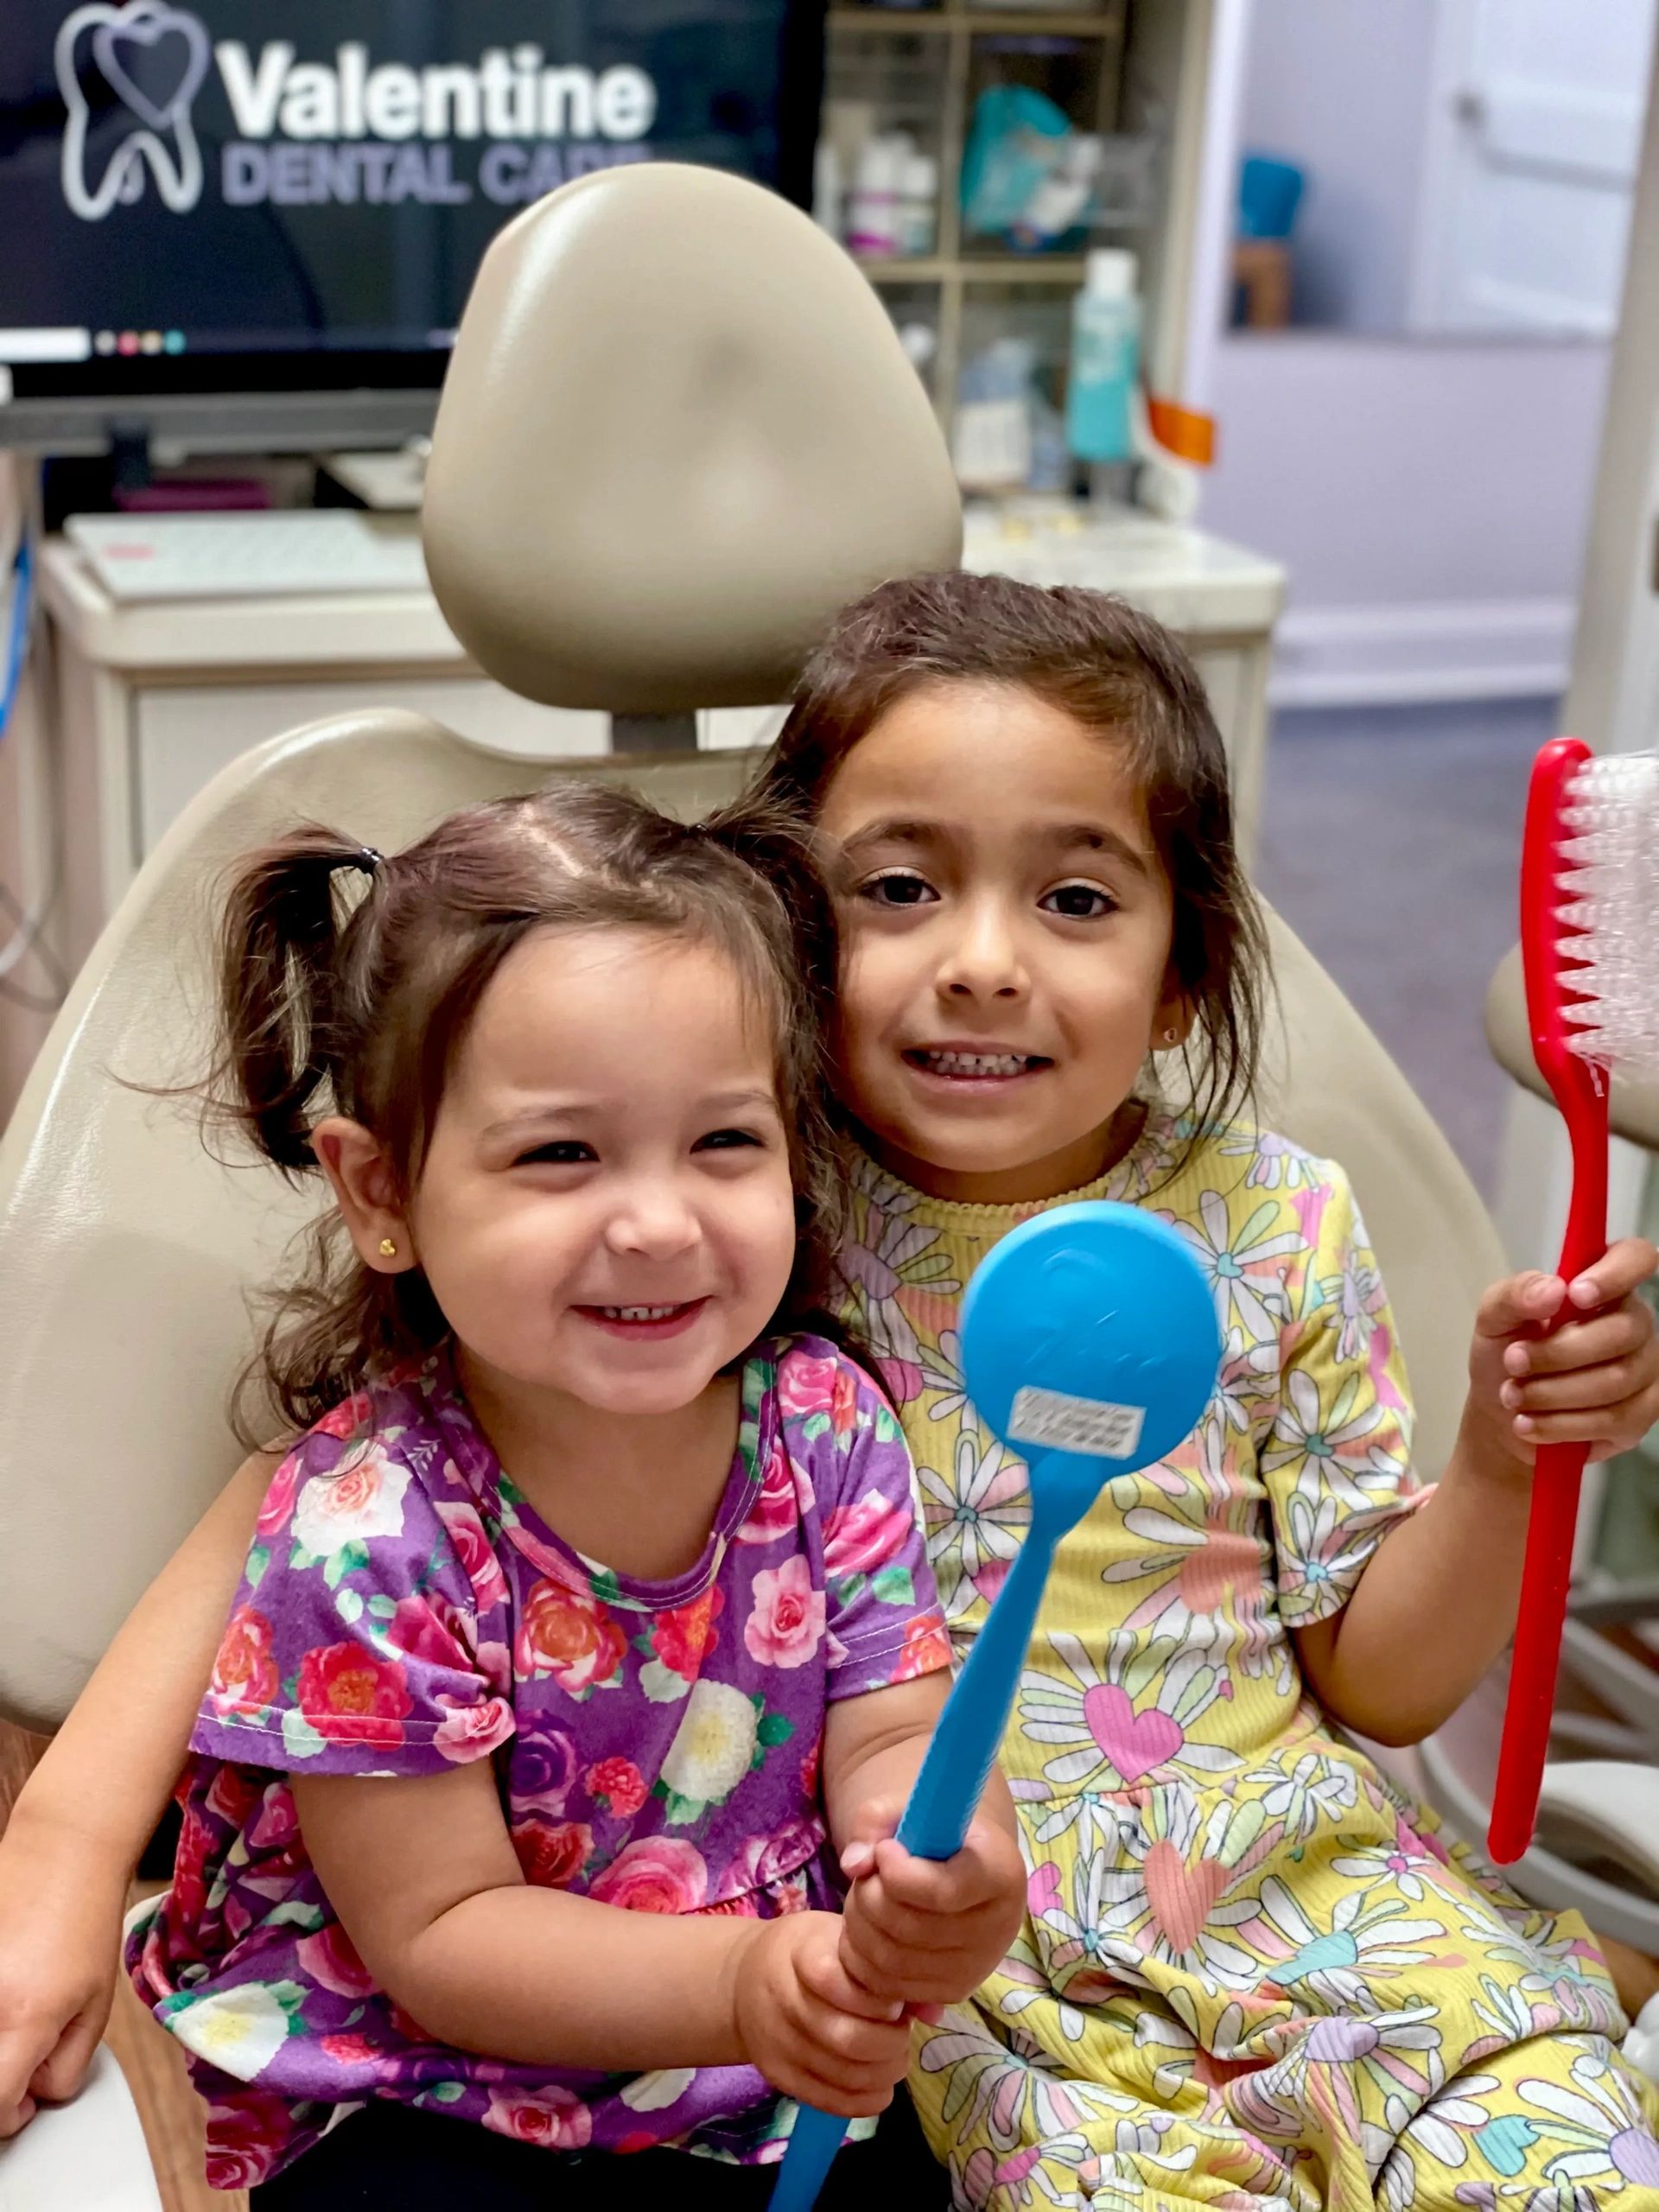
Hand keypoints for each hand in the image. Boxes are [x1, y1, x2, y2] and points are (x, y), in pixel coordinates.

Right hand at [0, 1814, 127, 2138]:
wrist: (61, 1855)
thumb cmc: (85, 1921)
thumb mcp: (97, 2004)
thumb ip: (67, 2064)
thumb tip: (35, 2096)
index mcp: (25, 2017)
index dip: (12, 2114)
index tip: (25, 2099)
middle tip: (22, 2058)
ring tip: (15, 2012)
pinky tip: (6, 1989)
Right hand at [728, 1912, 911, 2117]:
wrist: (744, 1982)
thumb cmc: (806, 1952)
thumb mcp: (840, 1938)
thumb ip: (885, 1966)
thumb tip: (935, 2010)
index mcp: (799, 1953)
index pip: (837, 1980)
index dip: (877, 1997)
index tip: (895, 1996)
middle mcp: (784, 2000)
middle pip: (846, 2037)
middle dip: (890, 2042)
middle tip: (902, 2032)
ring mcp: (778, 2043)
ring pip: (843, 2075)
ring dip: (883, 2072)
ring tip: (894, 2056)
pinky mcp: (779, 2077)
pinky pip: (829, 2101)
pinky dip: (865, 2101)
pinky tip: (880, 2084)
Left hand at [836, 1798, 1024, 2013]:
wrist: (967, 1868)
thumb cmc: (939, 1832)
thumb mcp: (912, 1809)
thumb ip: (876, 1821)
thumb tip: (854, 1864)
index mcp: (1001, 1872)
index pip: (942, 1891)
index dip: (898, 1873)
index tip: (885, 1850)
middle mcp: (999, 1926)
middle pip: (910, 1927)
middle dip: (869, 1895)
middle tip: (868, 1873)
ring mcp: (977, 1966)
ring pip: (893, 1959)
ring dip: (860, 1924)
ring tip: (865, 1895)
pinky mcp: (953, 1991)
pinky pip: (889, 1985)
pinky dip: (862, 1956)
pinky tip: (867, 1925)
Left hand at [1467, 1239, 1658, 1470]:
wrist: (1503, 1413)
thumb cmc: (1507, 1352)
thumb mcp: (1493, 1318)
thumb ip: (1515, 1294)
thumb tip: (1553, 1290)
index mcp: (1602, 1285)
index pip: (1636, 1257)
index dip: (1615, 1273)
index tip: (1574, 1296)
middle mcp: (1634, 1322)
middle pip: (1622, 1331)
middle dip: (1557, 1353)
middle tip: (1512, 1362)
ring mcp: (1646, 1369)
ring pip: (1616, 1381)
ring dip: (1552, 1392)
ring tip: (1512, 1396)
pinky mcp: (1642, 1413)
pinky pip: (1614, 1419)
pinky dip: (1562, 1423)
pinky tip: (1529, 1423)